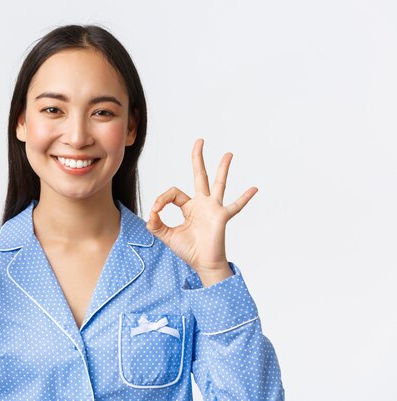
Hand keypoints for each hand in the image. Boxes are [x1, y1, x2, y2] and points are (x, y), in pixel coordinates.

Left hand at [146, 138, 257, 286]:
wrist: (203, 264)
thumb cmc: (188, 250)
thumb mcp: (166, 236)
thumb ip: (156, 224)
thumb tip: (151, 213)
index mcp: (189, 207)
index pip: (174, 193)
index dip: (162, 199)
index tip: (155, 211)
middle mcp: (202, 204)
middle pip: (200, 176)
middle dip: (198, 158)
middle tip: (199, 141)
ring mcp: (213, 209)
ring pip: (218, 184)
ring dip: (222, 168)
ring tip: (228, 154)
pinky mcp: (221, 217)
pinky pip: (235, 206)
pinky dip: (244, 198)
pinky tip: (254, 188)